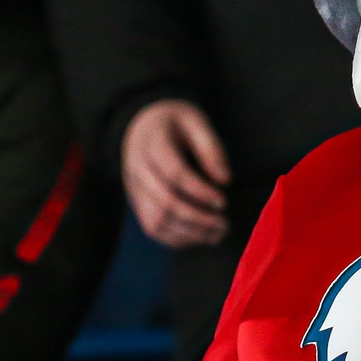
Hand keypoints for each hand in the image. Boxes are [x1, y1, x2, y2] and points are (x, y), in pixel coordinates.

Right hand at [123, 99, 231, 248]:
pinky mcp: (136, 202)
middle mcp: (138, 169)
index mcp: (153, 144)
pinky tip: (200, 236)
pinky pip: (152, 227)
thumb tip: (225, 180)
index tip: (223, 201)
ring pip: (156, 220)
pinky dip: (177, 239)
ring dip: (190, 233)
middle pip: (164, 201)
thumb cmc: (174, 123)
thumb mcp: (196, 121)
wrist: (141, 126)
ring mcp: (134, 189)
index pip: (174, 173)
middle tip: (225, 223)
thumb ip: (211, 148)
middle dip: (198, 218)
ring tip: (218, 234)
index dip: (200, 191)